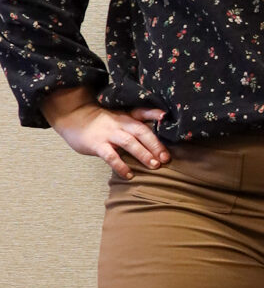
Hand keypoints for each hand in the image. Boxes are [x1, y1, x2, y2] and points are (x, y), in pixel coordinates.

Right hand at [41, 86, 167, 179]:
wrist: (74, 117)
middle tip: (166, 158)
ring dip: (143, 154)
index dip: (154, 114)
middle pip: (141, 131)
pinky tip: (129, 174)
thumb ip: (137, 120)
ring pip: (129, 143)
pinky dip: (120, 166)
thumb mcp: (119, 115)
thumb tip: (160, 124)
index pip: (142, 113)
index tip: (166, 117)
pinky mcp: (97, 145)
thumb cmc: (101, 120)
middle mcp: (120, 123)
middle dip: (155, 144)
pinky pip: (111, 156)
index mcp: (126, 116)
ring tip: (154, 166)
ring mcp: (108, 134)